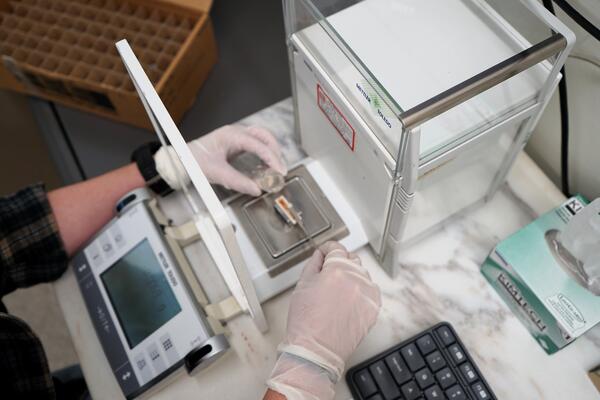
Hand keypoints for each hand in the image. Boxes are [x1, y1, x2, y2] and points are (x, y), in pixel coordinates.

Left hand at [155, 125, 286, 195]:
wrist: (181, 159)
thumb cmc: (194, 161)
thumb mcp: (217, 174)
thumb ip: (238, 182)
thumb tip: (256, 189)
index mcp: (231, 135)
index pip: (258, 144)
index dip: (271, 158)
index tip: (279, 170)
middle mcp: (235, 132)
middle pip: (264, 136)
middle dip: (275, 151)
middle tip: (280, 169)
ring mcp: (236, 136)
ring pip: (261, 138)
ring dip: (271, 151)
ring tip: (275, 168)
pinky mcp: (235, 143)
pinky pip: (255, 144)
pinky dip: (264, 153)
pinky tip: (265, 165)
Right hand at [267, 242, 380, 399]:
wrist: (317, 349)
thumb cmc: (307, 322)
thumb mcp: (302, 285)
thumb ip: (313, 264)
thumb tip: (320, 255)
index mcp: (337, 270)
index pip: (337, 248)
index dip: (328, 249)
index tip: (325, 253)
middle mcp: (356, 279)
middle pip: (351, 259)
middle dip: (339, 263)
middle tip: (327, 275)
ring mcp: (368, 294)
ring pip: (362, 274)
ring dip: (351, 277)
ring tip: (336, 292)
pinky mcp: (374, 308)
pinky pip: (369, 291)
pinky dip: (360, 292)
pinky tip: (347, 302)